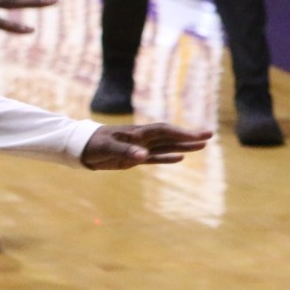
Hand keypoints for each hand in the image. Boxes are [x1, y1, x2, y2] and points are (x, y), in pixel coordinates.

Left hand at [80, 123, 211, 168]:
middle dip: (189, 135)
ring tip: (203, 145)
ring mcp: (140, 147)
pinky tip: (181, 158)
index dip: (181, 133)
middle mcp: (143, 138)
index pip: (164, 131)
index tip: (197, 136)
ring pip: (167, 145)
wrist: (80, 147)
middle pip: (170, 135)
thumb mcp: (106, 149)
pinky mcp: (135, 157)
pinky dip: (169, 157)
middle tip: (209, 135)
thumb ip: (125, 152)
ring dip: (184, 145)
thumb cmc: (92, 145)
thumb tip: (143, 156)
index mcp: (137, 133)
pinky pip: (156, 156)